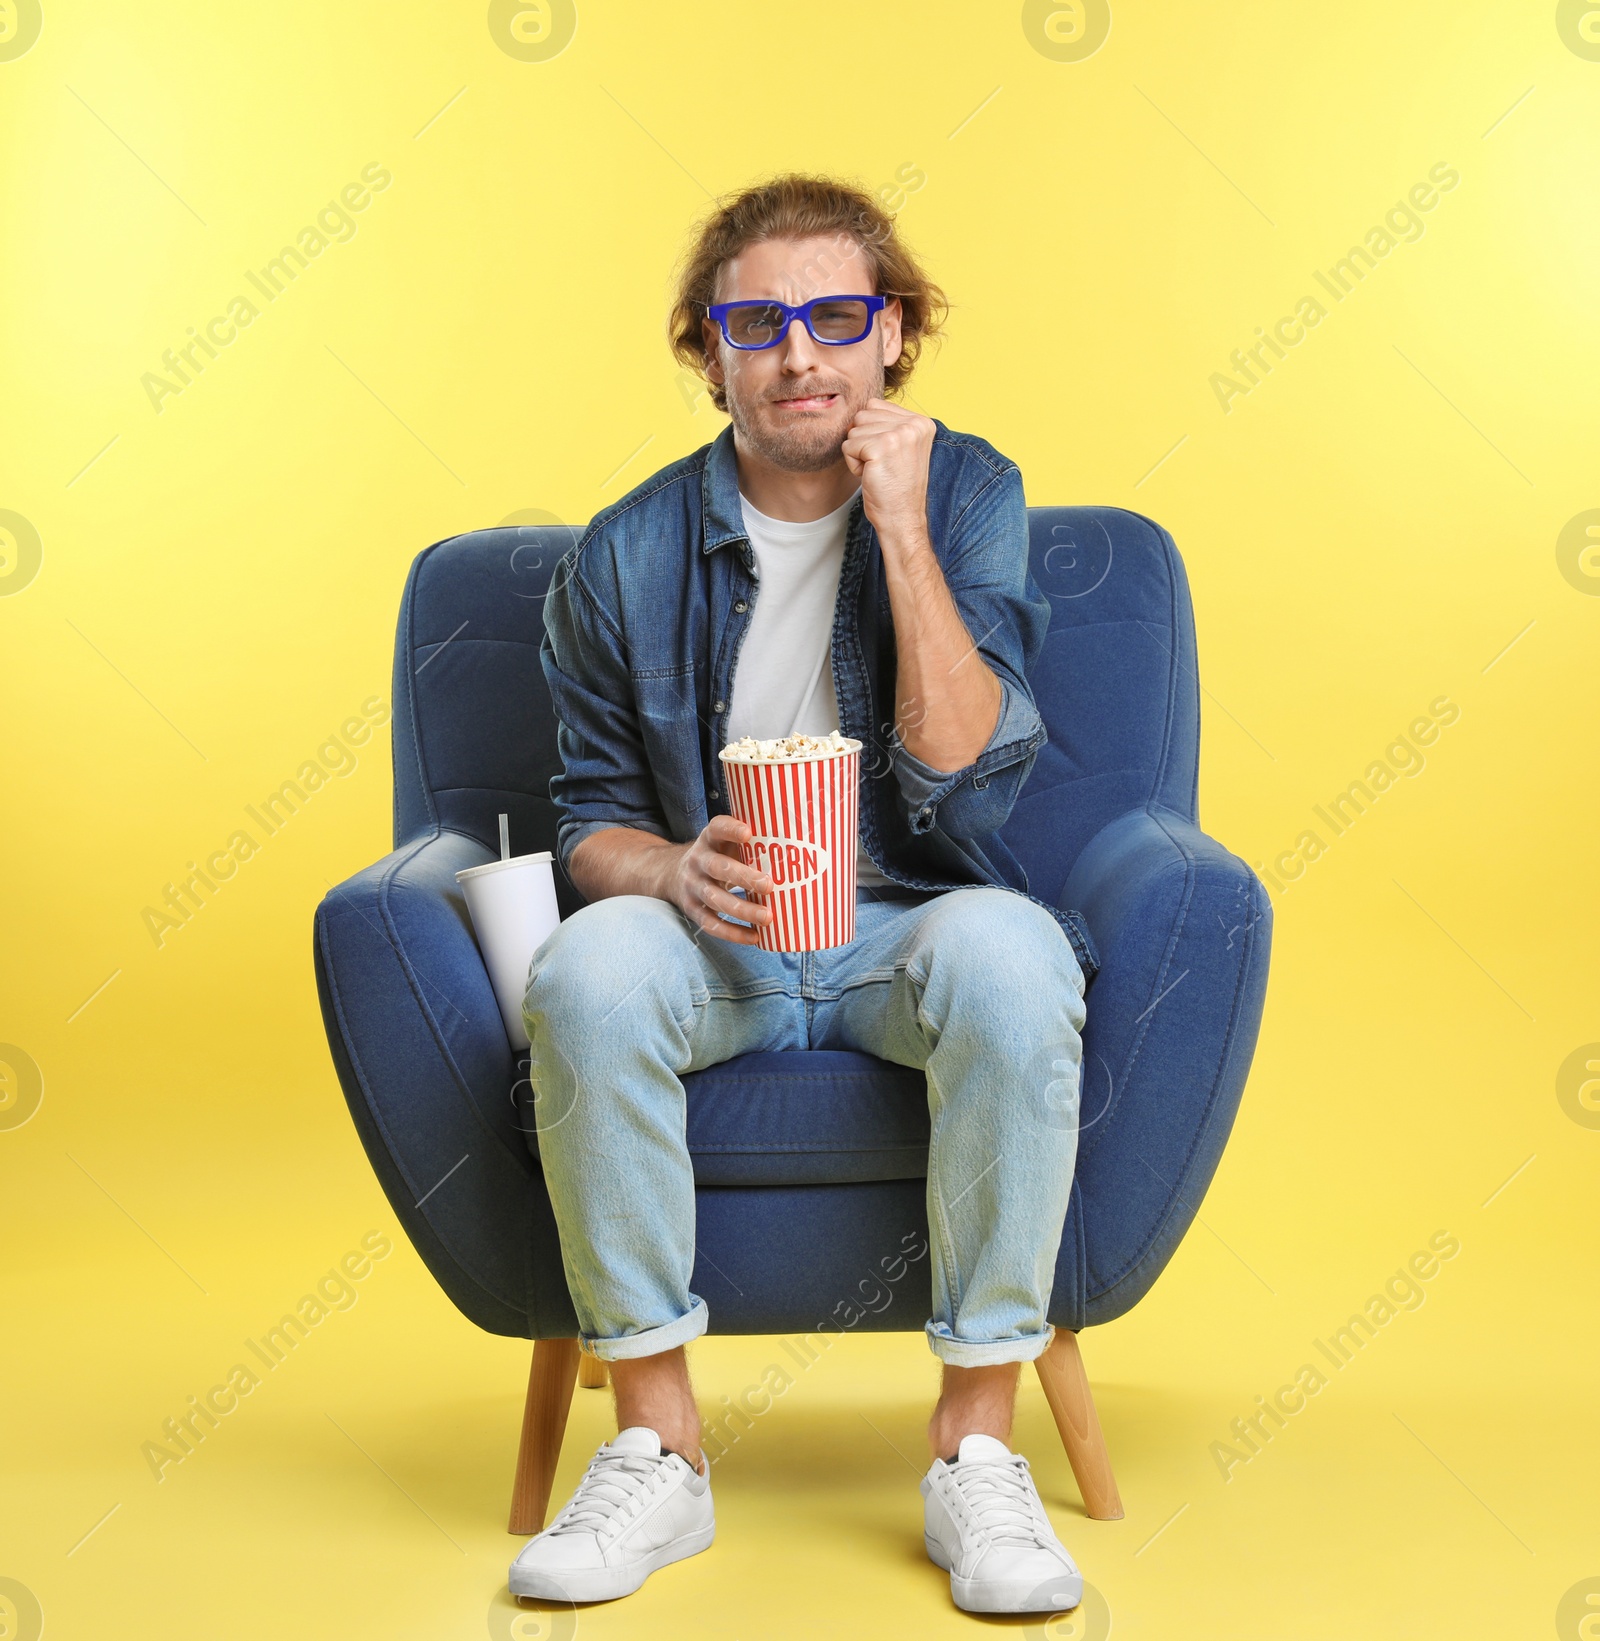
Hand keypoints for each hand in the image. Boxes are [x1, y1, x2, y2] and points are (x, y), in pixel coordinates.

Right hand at [661, 815, 772, 945]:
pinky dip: (732, 933)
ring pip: (715, 898)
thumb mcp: (727, 843)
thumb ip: (752, 843)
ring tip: (767, 917)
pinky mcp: (691, 909)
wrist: (674, 875)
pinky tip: (754, 937)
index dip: (730, 829)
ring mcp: (692, 886)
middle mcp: (697, 861)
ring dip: (742, 909)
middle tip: (769, 885)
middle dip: (743, 877)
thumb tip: (802, 846)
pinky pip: (711, 924)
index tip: (748, 833)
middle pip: (717, 867)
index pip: (716, 828)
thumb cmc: (718, 856)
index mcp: (709, 839)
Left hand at [841, 398, 933, 544]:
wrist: (902, 518)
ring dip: (858, 453)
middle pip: (862, 415)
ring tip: (878, 470)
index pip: (875, 406)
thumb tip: (859, 412)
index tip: (889, 457)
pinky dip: (853, 464)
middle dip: (863, 442)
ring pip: (853, 430)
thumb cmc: (897, 487)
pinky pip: (847, 446)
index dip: (872, 433)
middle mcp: (913, 424)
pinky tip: (871, 476)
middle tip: (882, 465)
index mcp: (921, 422)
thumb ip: (889, 424)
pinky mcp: (880, 447)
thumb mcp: (901, 448)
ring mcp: (898, 434)